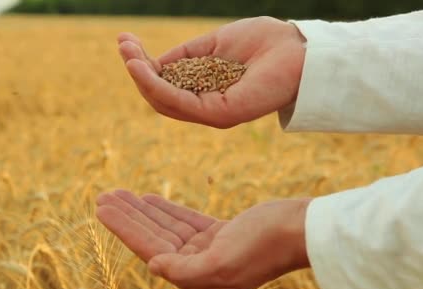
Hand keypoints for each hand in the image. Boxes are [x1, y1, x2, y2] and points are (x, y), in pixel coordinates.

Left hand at [96, 190, 310, 288]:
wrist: (302, 230)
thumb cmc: (265, 245)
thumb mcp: (223, 262)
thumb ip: (185, 270)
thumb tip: (153, 266)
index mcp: (197, 279)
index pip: (151, 250)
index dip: (124, 228)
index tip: (103, 207)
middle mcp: (200, 268)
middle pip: (154, 238)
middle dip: (128, 217)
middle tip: (104, 196)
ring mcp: (210, 251)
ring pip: (167, 228)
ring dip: (143, 210)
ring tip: (118, 193)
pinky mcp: (221, 235)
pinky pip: (185, 222)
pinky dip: (167, 211)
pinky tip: (149, 199)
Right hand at [117, 16, 305, 128]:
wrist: (299, 47)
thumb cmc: (264, 42)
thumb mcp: (213, 45)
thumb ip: (184, 56)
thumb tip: (152, 61)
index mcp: (206, 91)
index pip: (166, 85)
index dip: (143, 65)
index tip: (126, 40)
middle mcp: (207, 106)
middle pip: (160, 96)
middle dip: (138, 70)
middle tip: (123, 45)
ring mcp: (214, 113)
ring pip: (165, 102)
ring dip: (142, 78)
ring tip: (128, 55)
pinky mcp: (221, 114)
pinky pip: (180, 102)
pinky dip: (157, 85)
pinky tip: (142, 67)